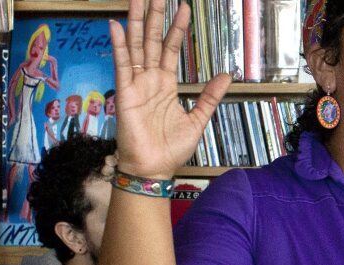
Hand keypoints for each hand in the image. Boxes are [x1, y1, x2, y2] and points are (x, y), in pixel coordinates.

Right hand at [109, 0, 231, 178]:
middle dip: (154, 16)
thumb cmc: (172, 150)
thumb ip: (209, 96)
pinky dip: (118, 45)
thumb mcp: (198, 120)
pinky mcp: (125, 93)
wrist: (154, 170)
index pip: (170, 48)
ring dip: (135, 22)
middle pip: (150, 40)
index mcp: (165, 85)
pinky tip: (116, 25)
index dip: (176, 28)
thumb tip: (227, 74)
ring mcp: (136, 84)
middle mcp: (149, 80)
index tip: (184, 6)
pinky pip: (121, 64)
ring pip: (135, 46)